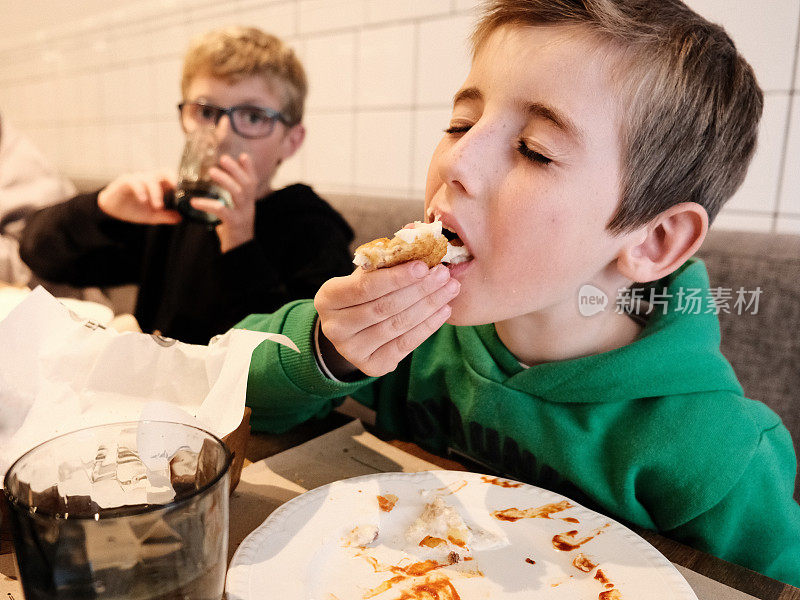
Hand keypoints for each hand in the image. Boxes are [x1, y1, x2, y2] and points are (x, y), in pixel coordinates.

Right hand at [97, 171, 179, 223]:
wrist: (112, 210)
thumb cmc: (133, 209)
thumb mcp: (152, 216)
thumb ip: (165, 216)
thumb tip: (180, 218)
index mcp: (158, 185)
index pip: (171, 177)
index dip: (180, 182)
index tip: (187, 192)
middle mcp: (149, 179)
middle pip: (164, 172)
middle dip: (172, 179)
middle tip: (177, 190)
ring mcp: (137, 178)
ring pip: (150, 179)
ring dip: (155, 192)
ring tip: (157, 206)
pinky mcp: (125, 181)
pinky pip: (134, 182)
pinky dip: (140, 190)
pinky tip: (143, 200)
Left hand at [190, 153, 258, 252]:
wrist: (239, 252)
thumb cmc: (234, 231)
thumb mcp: (235, 213)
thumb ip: (231, 201)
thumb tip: (219, 189)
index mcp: (249, 203)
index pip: (252, 182)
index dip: (250, 169)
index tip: (244, 156)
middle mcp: (248, 206)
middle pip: (246, 184)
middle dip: (236, 170)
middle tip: (223, 158)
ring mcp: (243, 215)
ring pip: (238, 193)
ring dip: (225, 180)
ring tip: (212, 171)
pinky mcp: (234, 224)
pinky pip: (221, 210)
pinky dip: (207, 204)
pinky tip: (194, 202)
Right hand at [313, 261, 459, 377]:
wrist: (354, 331)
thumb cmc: (364, 294)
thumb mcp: (368, 273)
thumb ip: (388, 256)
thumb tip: (414, 232)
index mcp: (328, 298)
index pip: (365, 287)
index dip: (396, 277)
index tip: (424, 266)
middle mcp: (334, 327)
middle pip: (384, 307)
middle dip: (419, 289)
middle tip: (444, 275)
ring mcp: (351, 350)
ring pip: (397, 325)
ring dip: (429, 306)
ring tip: (450, 289)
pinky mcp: (371, 366)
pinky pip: (405, 345)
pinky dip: (428, 327)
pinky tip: (443, 310)